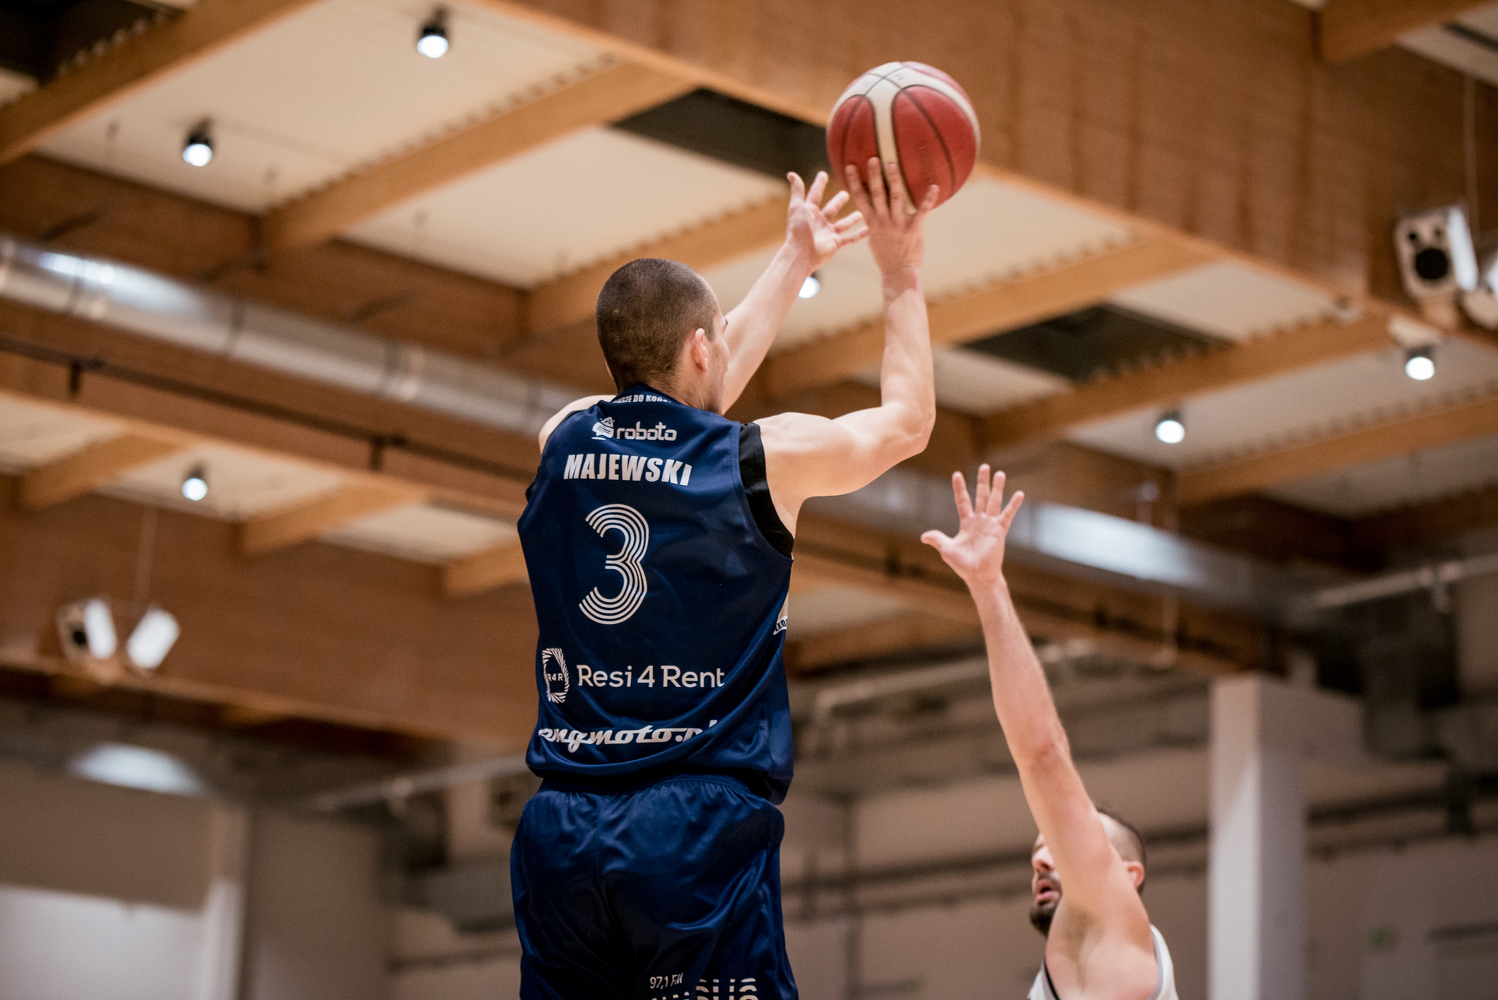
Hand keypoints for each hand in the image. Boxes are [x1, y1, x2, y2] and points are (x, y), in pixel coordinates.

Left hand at [786, 170, 867, 271]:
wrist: (801, 254)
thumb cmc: (798, 230)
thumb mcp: (797, 207)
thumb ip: (797, 191)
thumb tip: (791, 173)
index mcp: (809, 212)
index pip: (815, 194)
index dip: (819, 184)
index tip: (823, 174)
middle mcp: (819, 222)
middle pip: (831, 209)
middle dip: (838, 202)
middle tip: (845, 194)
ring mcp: (828, 233)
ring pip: (843, 224)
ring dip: (851, 219)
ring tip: (861, 213)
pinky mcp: (835, 243)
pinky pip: (850, 238)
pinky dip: (859, 235)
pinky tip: (869, 230)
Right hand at [845, 158, 937, 275]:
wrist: (898, 273)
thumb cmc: (886, 256)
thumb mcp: (874, 238)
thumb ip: (873, 222)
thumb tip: (871, 209)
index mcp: (872, 222)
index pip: (861, 199)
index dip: (855, 182)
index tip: (851, 167)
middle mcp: (883, 221)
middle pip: (877, 194)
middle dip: (874, 176)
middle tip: (873, 158)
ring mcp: (898, 224)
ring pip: (896, 198)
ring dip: (894, 180)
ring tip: (893, 164)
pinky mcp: (913, 229)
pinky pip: (922, 211)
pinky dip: (929, 199)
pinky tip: (935, 186)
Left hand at [921, 465, 1023, 587]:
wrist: (978, 576)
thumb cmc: (963, 565)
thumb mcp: (947, 550)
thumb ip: (938, 539)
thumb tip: (923, 536)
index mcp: (966, 522)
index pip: (962, 500)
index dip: (959, 488)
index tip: (956, 474)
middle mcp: (979, 520)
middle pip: (980, 496)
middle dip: (982, 481)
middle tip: (984, 466)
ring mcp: (990, 524)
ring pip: (994, 501)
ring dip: (997, 488)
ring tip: (1000, 473)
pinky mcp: (999, 531)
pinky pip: (1007, 515)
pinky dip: (1013, 505)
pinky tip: (1019, 494)